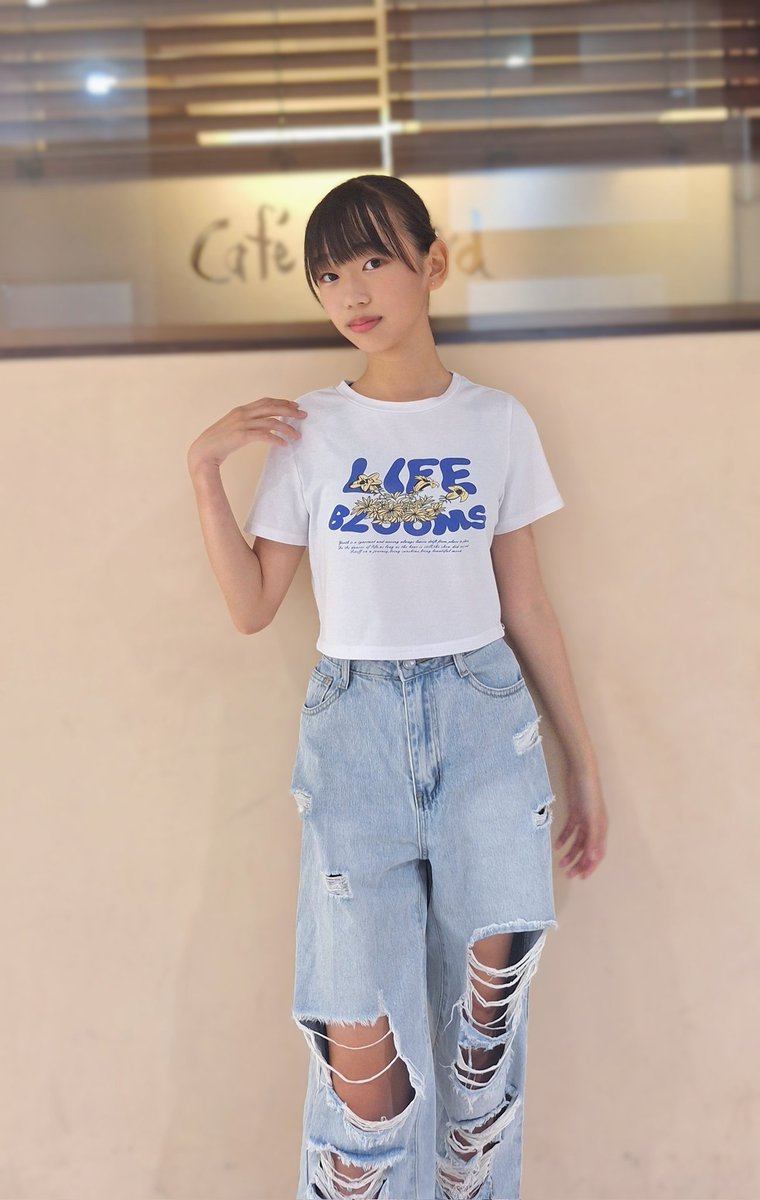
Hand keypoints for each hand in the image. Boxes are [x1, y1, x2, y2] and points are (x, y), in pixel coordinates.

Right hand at [186, 396, 307, 473]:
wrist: (203, 451)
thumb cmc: (218, 442)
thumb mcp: (232, 427)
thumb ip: (246, 424)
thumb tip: (263, 427)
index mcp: (241, 410)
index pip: (266, 401)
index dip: (282, 402)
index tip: (295, 405)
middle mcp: (243, 414)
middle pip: (272, 408)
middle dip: (290, 411)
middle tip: (303, 416)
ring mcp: (242, 424)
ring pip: (271, 422)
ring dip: (287, 429)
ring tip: (297, 436)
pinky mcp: (242, 436)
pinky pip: (265, 436)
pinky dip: (277, 439)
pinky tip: (284, 444)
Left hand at [554, 766, 607, 879]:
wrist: (581, 773)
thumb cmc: (589, 795)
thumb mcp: (592, 818)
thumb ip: (593, 838)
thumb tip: (595, 858)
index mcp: (601, 829)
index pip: (596, 853)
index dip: (590, 866)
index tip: (581, 877)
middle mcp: (594, 826)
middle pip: (587, 849)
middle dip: (578, 862)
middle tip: (567, 873)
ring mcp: (585, 819)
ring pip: (578, 841)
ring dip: (570, 852)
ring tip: (560, 862)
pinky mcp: (575, 812)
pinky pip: (571, 829)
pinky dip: (564, 837)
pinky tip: (557, 845)